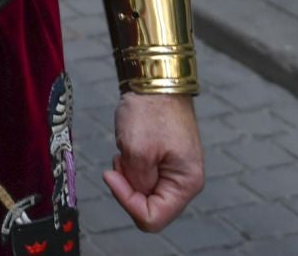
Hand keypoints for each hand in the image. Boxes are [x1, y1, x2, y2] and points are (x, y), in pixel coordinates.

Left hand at [104, 93, 203, 231]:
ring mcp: (175, 171)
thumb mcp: (137, 150)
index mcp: (186, 183)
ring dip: (128, 176)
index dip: (127, 202)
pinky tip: (127, 148)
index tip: (111, 175)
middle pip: (149, 207)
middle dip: (128, 188)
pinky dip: (130, 167)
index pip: (153, 217)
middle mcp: (185, 182)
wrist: (154, 80)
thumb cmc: (150, 111)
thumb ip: (136, 182)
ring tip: (124, 151)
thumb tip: (136, 194)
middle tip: (118, 161)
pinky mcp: (164, 161)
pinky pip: (143, 176)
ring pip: (144, 192)